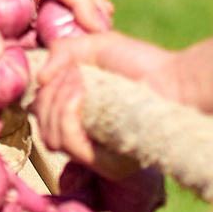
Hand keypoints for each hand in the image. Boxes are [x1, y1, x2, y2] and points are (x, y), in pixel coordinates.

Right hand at [31, 29, 212, 165]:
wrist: (173, 77)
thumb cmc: (139, 62)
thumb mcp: (93, 47)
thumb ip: (61, 53)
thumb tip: (39, 79)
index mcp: (81, 120)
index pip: (44, 121)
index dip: (45, 95)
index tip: (64, 71)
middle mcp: (87, 142)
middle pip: (43, 130)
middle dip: (50, 96)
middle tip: (74, 73)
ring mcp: (97, 157)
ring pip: (52, 138)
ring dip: (58, 101)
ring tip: (79, 80)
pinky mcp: (108, 164)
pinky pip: (69, 142)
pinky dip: (67, 111)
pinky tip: (81, 91)